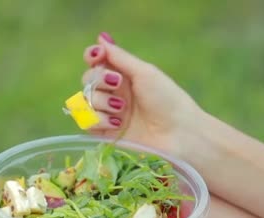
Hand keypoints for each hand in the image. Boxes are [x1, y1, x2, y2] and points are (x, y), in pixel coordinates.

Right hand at [80, 32, 207, 156]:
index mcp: (124, 76)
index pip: (97, 61)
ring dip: (100, 101)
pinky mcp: (107, 133)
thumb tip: (100, 38)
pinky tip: (117, 123)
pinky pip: (87, 123)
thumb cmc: (167, 99)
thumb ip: (119, 57)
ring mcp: (110, 113)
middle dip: (98, 79)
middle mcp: (114, 93)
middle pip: (87, 80)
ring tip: (121, 109)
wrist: (178, 133)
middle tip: (118, 83)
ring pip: (85, 101)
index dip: (92, 56)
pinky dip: (98, 120)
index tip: (97, 55)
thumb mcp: (144, 73)